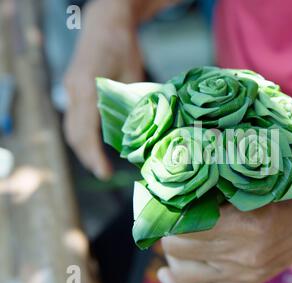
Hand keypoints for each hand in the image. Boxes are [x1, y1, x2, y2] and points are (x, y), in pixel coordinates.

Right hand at [63, 0, 143, 178]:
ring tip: (99, 163)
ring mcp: (69, 88)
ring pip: (70, 127)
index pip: (86, 131)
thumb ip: (134, 104)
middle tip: (104, 173)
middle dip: (87, 156)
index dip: (94, 155)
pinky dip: (82, 133)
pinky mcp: (72, 87)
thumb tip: (144, 134)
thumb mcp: (134, 75)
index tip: (105, 173)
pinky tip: (96, 142)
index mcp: (88, 87)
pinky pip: (73, 117)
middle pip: (74, 133)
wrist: (105, 22)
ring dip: (83, 147)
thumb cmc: (124, 45)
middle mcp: (73, 90)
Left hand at [158, 159, 291, 282]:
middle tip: (169, 217)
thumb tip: (181, 179)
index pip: (186, 225)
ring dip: (171, 257)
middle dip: (167, 232)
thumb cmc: (290, 194)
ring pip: (182, 275)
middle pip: (178, 250)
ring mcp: (243, 274)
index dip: (167, 213)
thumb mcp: (260, 181)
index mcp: (247, 223)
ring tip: (174, 240)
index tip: (162, 200)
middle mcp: (243, 254)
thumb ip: (223, 182)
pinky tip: (170, 276)